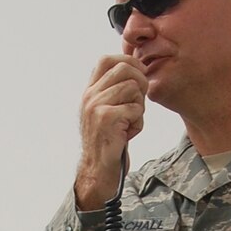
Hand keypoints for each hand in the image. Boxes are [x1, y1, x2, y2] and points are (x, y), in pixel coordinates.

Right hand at [75, 55, 147, 208]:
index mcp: (89, 91)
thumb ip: (115, 91)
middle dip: (141, 82)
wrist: (98, 170)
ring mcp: (96, 106)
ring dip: (139, 106)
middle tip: (141, 100)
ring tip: (131, 122)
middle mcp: (90, 96)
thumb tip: (137, 68)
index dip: (128, 61)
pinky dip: (138, 123)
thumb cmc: (109, 141)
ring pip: (133, 88)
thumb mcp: (107, 111)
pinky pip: (135, 109)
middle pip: (125, 68)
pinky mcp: (106, 118)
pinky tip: (128, 134)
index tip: (139, 76)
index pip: (107, 59)